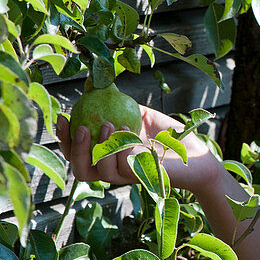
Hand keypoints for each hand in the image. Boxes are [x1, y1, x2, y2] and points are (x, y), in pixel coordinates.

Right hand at [56, 105, 221, 194]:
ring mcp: (127, 177)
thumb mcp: (140, 114)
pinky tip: (127, 129)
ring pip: (99, 172)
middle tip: (81, 126)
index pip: (76, 153)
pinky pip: (123, 166)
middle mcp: (113, 171)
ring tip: (108, 124)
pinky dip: (121, 147)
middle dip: (74, 148)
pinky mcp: (142, 178)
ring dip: (99, 147)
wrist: (196, 153)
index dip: (64, 138)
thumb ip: (117, 104)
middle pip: (80, 170)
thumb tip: (96, 82)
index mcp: (107, 156)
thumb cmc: (168, 135)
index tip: (62, 117)